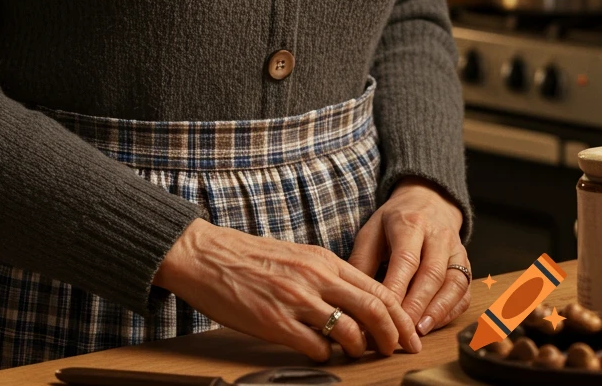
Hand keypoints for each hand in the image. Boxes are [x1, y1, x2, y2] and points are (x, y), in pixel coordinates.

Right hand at [153, 218, 422, 361]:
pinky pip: (317, 349)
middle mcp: (315, 276)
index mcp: (322, 259)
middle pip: (375, 309)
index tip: (408, 333)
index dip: (399, 315)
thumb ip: (325, 277)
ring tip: (356, 355)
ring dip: (359, 349)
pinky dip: (325, 357)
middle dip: (393, 336)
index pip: (377, 287)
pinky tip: (319, 354)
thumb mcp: (296, 257)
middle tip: (396, 351)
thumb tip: (355, 305)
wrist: (205, 255)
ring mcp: (297, 299)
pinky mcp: (277, 322)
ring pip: (351, 332)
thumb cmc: (248, 257)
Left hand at [347, 176, 470, 336]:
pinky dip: (451, 310)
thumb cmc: (395, 220)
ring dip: (437, 311)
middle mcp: (438, 235)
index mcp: (411, 223)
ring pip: (453, 283)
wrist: (429, 200)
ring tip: (419, 331)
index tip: (384, 312)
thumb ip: (363, 259)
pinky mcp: (465, 263)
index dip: (397, 288)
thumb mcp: (373, 229)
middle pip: (432, 273)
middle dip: (417, 305)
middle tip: (402, 330)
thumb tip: (354, 294)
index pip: (406, 259)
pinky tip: (435, 324)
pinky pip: (464, 291)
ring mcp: (456, 249)